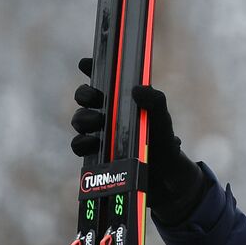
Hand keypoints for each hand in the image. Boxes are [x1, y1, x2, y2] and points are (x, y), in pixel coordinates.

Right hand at [70, 57, 207, 222]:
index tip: (85, 61)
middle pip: (86, 98)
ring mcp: (102, 135)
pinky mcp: (96, 156)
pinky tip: (92, 143)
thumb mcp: (163, 123)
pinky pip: (79, 146)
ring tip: (97, 123)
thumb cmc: (165, 146)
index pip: (106, 80)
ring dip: (82, 118)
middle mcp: (111, 115)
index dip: (93, 68)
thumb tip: (137, 89)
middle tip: (93, 98)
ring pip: (80, 120)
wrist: (166, 182)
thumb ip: (156, 103)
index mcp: (126, 102)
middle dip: (84, 93)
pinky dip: (81, 142)